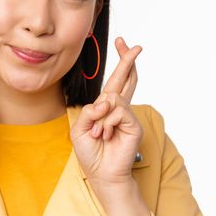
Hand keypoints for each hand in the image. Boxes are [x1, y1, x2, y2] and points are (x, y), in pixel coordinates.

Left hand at [70, 37, 142, 184]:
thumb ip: (89, 110)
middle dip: (128, 60)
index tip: (122, 42)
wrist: (100, 173)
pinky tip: (105, 135)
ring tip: (98, 134)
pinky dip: (106, 123)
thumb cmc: (90, 152)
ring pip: (113, 98)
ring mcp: (127, 116)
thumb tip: (107, 101)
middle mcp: (118, 108)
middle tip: (136, 46)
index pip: (115, 80)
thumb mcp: (79, 128)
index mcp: (105, 107)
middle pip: (127, 78)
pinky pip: (118, 111)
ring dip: (100, 118)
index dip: (120, 62)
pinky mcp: (133, 124)